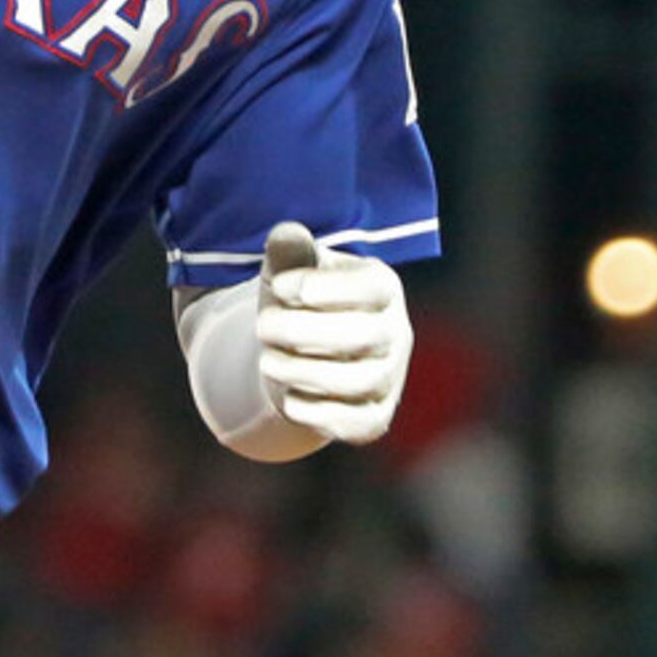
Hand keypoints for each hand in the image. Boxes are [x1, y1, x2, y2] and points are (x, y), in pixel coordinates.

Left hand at [255, 221, 412, 445]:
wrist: (306, 350)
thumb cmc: (300, 300)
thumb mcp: (291, 270)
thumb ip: (289, 253)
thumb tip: (285, 233)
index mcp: (382, 287)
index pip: (369, 288)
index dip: (322, 287)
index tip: (278, 286)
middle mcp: (395, 332)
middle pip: (362, 336)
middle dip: (303, 332)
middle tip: (261, 326)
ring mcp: (389, 377)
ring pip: (359, 381)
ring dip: (304, 372)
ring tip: (267, 361)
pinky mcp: (375, 417)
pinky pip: (357, 423)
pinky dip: (320, 415)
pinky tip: (289, 398)